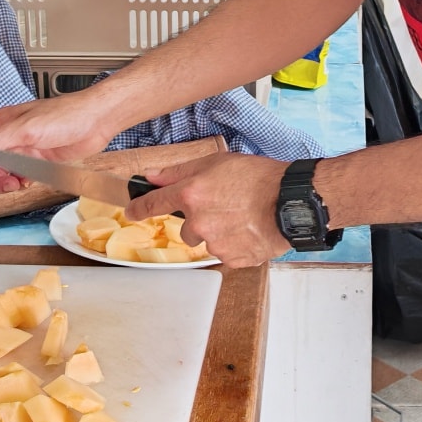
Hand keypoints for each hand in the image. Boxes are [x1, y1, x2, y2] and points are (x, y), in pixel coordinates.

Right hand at [0, 86, 119, 195]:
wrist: (97, 120)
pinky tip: (26, 181)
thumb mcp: (25, 128)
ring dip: (1, 183)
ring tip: (13, 185)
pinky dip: (18, 182)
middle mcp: (8, 136)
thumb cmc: (66, 115)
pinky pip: (18, 176)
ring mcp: (22, 149)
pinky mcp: (37, 160)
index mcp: (0, 125)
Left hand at [134, 153, 287, 268]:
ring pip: (207, 242)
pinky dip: (234, 245)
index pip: (154, 203)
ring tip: (242, 219)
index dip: (139, 208)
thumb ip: (179, 171)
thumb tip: (152, 176)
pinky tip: (249, 231)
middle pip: (186, 228)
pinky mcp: (232, 259)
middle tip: (225, 208)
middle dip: (200, 220)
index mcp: (191, 194)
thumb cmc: (260, 178)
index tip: (131, 211)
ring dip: (218, 233)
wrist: (290, 201)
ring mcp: (215, 243)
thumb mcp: (217, 162)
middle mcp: (198, 222)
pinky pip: (226, 254)